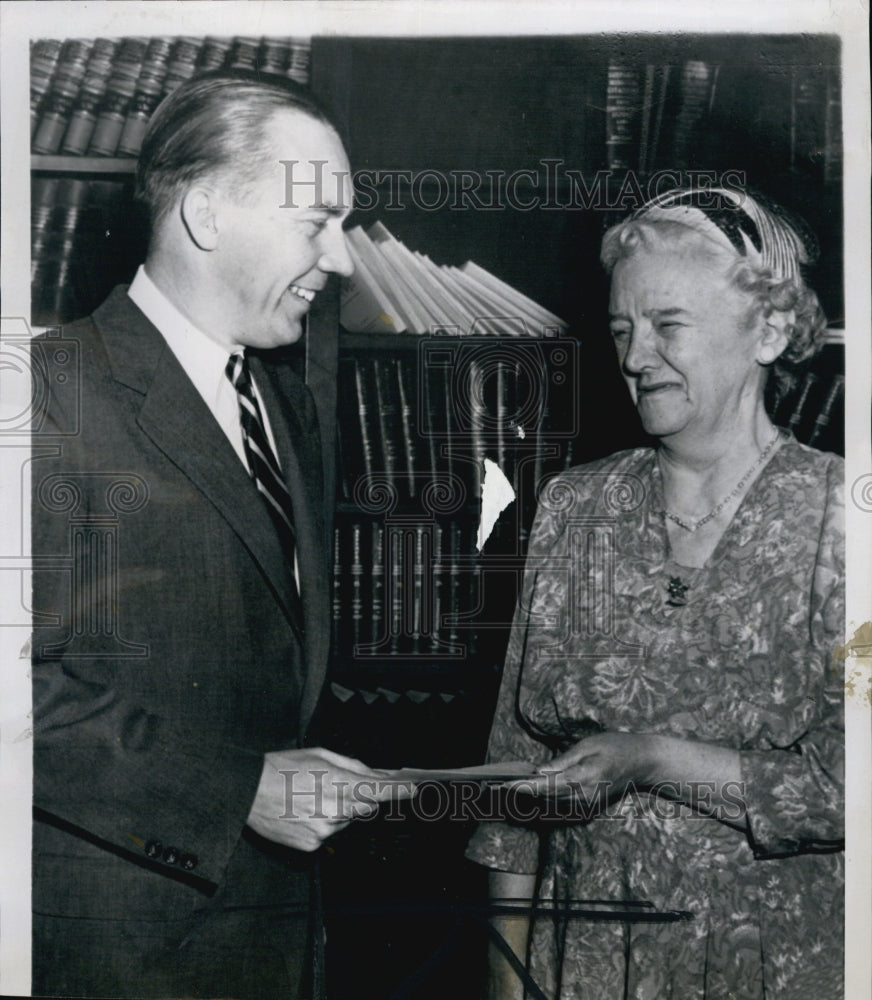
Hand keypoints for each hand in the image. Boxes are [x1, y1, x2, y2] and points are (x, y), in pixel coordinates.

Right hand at [246, 747, 414, 851]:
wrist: (246, 791)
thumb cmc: (282, 767)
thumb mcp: (321, 755)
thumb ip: (353, 766)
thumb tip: (376, 775)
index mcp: (339, 784)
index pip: (380, 791)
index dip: (400, 791)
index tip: (415, 789)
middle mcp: (336, 810)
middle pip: (365, 807)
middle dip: (361, 797)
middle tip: (340, 785)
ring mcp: (324, 832)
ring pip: (346, 821)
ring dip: (339, 809)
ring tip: (313, 795)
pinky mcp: (311, 846)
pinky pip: (329, 835)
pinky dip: (323, 823)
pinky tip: (304, 810)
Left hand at [510, 732, 743, 822]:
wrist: (644, 763)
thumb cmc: (616, 746)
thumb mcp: (589, 745)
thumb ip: (563, 761)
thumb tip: (540, 771)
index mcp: (583, 778)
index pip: (546, 785)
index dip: (523, 787)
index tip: (503, 786)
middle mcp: (583, 797)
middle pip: (544, 799)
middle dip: (518, 795)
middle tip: (491, 789)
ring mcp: (586, 805)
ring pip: (550, 805)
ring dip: (526, 801)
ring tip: (501, 793)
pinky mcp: (587, 807)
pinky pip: (560, 806)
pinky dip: (541, 802)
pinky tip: (524, 796)